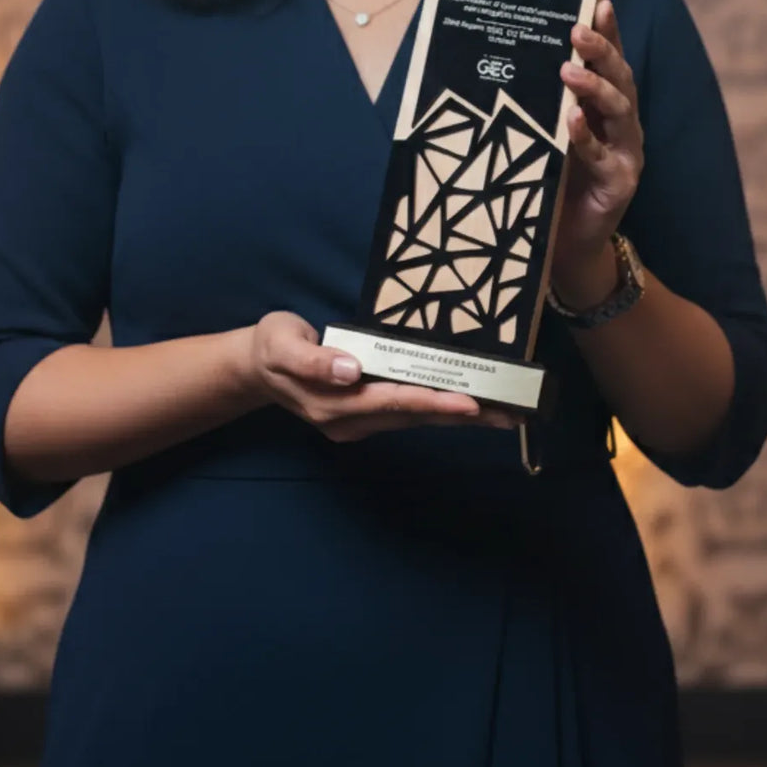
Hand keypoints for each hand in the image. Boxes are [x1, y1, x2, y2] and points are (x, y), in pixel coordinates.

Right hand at [245, 311, 518, 442]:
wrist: (256, 368)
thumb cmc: (272, 347)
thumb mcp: (282, 343)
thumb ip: (313, 360)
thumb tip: (350, 370)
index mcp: (333, 404)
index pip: (391, 401)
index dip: (431, 401)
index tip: (469, 402)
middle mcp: (351, 421)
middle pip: (414, 416)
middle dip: (462, 415)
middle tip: (509, 413)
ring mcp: (359, 422)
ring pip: (417, 419)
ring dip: (459, 416)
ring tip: (503, 413)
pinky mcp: (366, 415)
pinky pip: (410, 414)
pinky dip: (441, 410)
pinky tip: (468, 407)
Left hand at [551, 0, 643, 300]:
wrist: (565, 243)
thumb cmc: (553, 180)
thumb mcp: (544, 133)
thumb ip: (540, 102)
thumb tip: (508, 58)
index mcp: (605, 108)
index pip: (610, 62)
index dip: (609, 32)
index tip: (598, 1)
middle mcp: (622, 125)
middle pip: (620, 78)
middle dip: (602, 51)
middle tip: (576, 30)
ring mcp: (625, 153)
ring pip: (620, 111)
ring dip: (595, 87)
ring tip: (567, 71)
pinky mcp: (619, 183)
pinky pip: (601, 155)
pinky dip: (585, 137)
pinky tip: (570, 120)